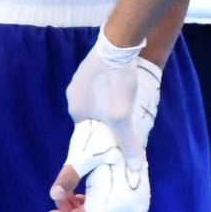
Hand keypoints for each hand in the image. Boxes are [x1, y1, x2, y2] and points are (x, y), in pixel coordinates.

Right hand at [51, 33, 153, 211]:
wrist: (119, 42)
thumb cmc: (117, 81)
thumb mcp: (123, 117)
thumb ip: (127, 143)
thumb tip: (136, 169)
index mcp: (76, 111)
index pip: (87, 134)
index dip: (101, 138)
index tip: (114, 136)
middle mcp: (73, 97)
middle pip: (92, 118)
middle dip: (106, 122)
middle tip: (126, 116)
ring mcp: (80, 81)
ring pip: (97, 101)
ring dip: (109, 105)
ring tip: (127, 99)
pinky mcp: (90, 68)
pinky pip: (100, 86)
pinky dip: (110, 89)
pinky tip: (123, 84)